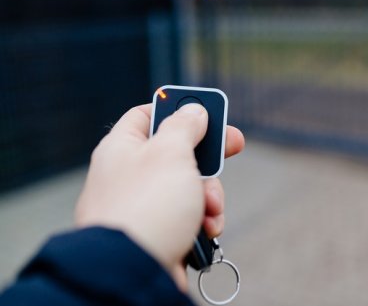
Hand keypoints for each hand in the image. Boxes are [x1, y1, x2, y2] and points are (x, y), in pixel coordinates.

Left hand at [74, 103, 243, 290]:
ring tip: (209, 208)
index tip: (207, 111)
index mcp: (123, 147)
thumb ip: (185, 125)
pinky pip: (188, 216)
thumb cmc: (147, 206)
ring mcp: (144, 205)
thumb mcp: (171, 152)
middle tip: (233, 146)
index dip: (179, 108)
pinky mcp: (158, 232)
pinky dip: (203, 220)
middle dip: (209, 157)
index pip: (148, 114)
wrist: (132, 270)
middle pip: (178, 151)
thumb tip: (193, 111)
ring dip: (210, 194)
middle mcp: (130, 174)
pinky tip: (206, 229)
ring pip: (189, 186)